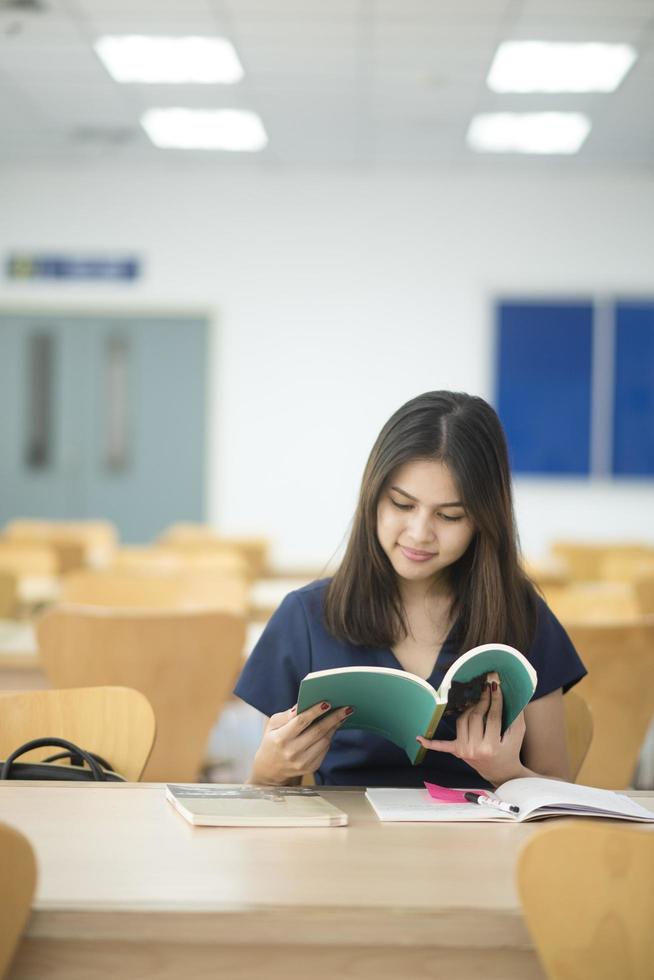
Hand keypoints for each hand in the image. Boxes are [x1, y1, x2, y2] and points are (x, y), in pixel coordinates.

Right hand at [249, 701, 352, 784]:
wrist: (270, 769)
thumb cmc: (272, 742)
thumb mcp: (272, 725)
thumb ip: (287, 715)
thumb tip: (303, 704)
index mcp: (281, 739)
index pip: (301, 721)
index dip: (315, 711)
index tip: (327, 702)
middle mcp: (292, 752)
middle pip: (317, 731)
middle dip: (334, 718)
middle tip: (346, 708)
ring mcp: (302, 762)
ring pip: (324, 741)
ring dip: (335, 727)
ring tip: (342, 716)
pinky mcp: (311, 768)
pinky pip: (325, 750)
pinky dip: (330, 737)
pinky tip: (333, 728)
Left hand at [416, 672, 527, 786]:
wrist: (502, 773)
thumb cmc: (511, 750)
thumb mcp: (517, 733)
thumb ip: (515, 714)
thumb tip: (512, 692)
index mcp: (491, 746)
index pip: (492, 716)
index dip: (494, 699)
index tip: (494, 685)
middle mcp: (475, 749)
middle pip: (475, 716)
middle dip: (482, 700)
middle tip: (486, 688)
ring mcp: (464, 751)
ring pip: (462, 721)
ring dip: (469, 709)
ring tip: (477, 701)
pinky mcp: (458, 752)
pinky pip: (442, 746)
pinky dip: (431, 743)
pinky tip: (419, 738)